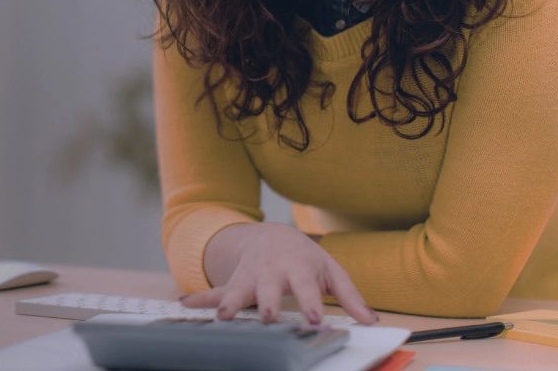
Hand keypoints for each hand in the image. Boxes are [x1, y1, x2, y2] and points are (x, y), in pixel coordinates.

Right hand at [181, 222, 378, 324]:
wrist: (271, 235)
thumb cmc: (306, 259)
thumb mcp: (331, 272)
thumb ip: (350, 297)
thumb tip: (371, 320)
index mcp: (298, 267)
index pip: (306, 285)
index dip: (311, 302)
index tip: (315, 319)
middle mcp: (272, 272)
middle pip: (269, 287)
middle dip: (268, 303)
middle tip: (269, 318)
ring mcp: (250, 278)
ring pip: (238, 290)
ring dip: (230, 303)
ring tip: (222, 316)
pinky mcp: (233, 285)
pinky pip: (216, 292)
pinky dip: (201, 300)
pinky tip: (186, 306)